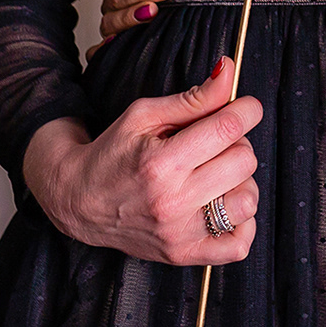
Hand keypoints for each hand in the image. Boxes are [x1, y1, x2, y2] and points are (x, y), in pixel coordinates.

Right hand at [22, 57, 262, 264]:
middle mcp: (172, 202)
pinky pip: (239, 245)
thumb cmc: (112, 152)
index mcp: (161, 163)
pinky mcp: (184, 254)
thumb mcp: (144, 115)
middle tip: (217, 141)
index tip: (246, 107)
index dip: (247, 111)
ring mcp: (180, 233)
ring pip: (247, 200)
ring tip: (218, 173)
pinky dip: (242, 223)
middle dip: (237, 142)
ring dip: (241, 181)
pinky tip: (223, 203)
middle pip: (243, 161)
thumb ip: (193, 98)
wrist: (78, 201)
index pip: (228, 129)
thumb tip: (229, 72)